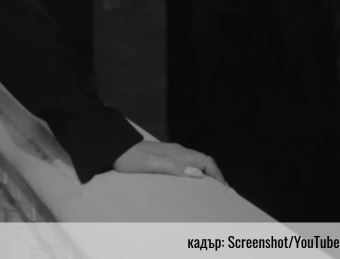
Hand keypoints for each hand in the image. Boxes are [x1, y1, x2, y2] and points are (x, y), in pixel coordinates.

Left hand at [112, 140, 226, 184]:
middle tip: (222, 191)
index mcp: (178, 153)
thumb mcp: (152, 165)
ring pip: (195, 162)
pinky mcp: (163, 155)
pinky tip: (190, 181)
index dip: (217, 175)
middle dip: (215, 175)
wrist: (115, 148)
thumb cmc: (131, 159)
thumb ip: (175, 168)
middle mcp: (177, 151)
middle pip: (204, 161)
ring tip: (210, 188)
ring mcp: (171, 152)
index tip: (224, 189)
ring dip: (205, 173)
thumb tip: (198, 174)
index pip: (207, 161)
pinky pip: (185, 163)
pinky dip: (194, 172)